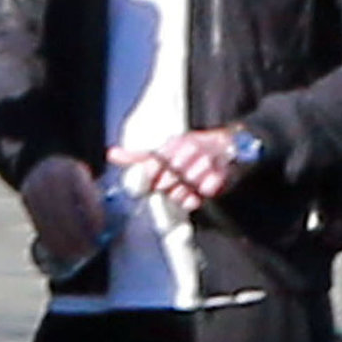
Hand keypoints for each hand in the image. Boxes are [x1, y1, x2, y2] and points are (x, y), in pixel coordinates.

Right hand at [21, 155, 103, 267]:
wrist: (43, 163)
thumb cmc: (74, 177)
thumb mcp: (86, 176)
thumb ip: (98, 194)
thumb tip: (115, 223)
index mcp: (71, 169)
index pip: (83, 193)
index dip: (92, 214)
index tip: (101, 231)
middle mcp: (51, 178)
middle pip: (64, 212)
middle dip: (78, 235)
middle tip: (91, 249)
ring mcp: (36, 190)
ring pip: (50, 222)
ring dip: (65, 243)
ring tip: (78, 254)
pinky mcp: (27, 201)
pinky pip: (40, 226)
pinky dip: (52, 242)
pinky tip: (63, 251)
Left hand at [109, 128, 255, 212]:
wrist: (231, 146)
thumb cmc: (194, 151)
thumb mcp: (166, 149)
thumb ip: (137, 156)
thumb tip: (110, 154)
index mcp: (173, 144)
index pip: (151, 165)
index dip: (151, 179)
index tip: (156, 183)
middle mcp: (188, 150)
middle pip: (165, 184)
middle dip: (168, 191)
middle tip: (176, 187)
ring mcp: (204, 162)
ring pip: (183, 192)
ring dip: (184, 196)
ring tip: (189, 189)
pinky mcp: (219, 175)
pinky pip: (202, 194)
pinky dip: (200, 197)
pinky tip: (201, 192)